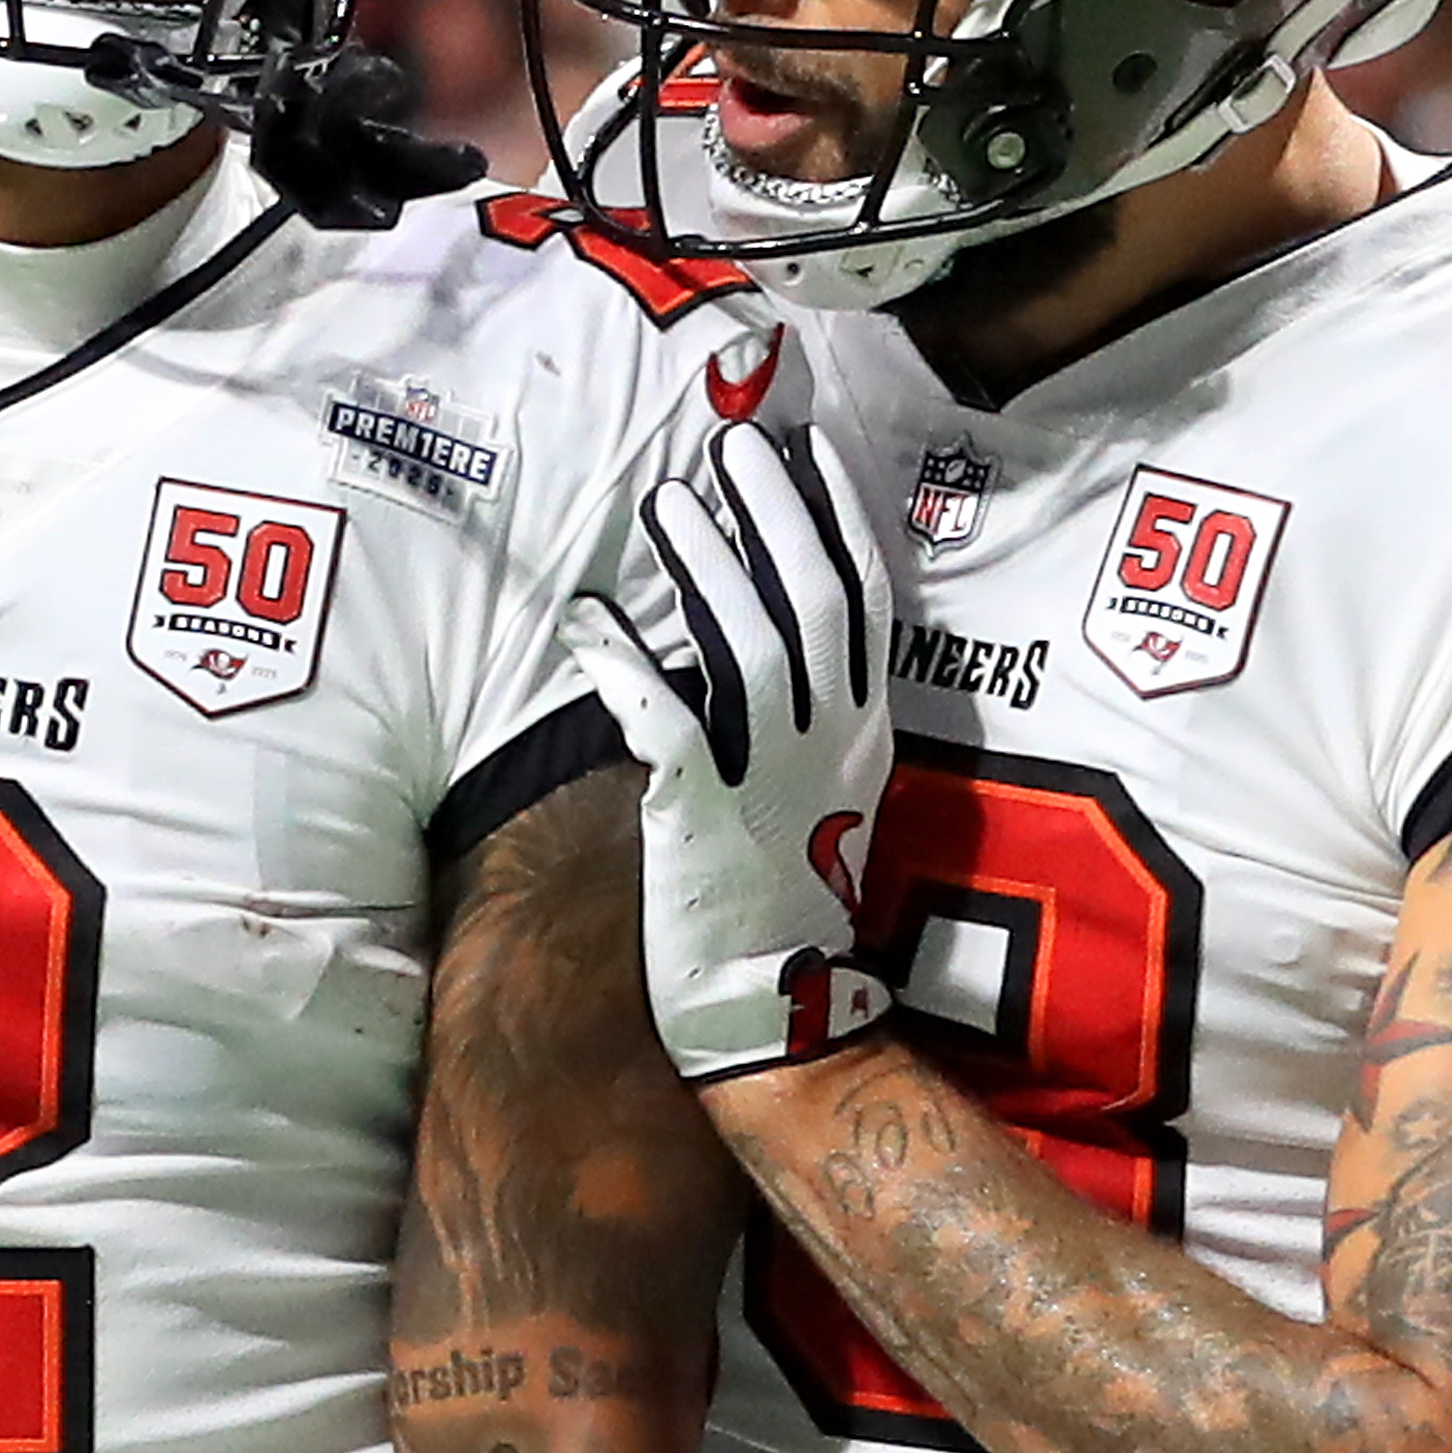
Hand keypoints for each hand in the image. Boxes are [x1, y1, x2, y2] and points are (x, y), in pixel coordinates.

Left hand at [556, 424, 894, 1084]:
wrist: (774, 1006)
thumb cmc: (781, 888)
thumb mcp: (820, 783)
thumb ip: (802, 704)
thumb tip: (748, 608)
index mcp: (866, 731)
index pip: (866, 602)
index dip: (839, 518)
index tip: (809, 448)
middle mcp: (831, 745)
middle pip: (811, 605)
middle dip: (776, 515)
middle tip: (735, 446)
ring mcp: (773, 782)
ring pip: (747, 649)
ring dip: (708, 567)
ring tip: (670, 499)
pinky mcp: (704, 819)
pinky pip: (665, 723)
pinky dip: (624, 664)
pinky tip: (586, 617)